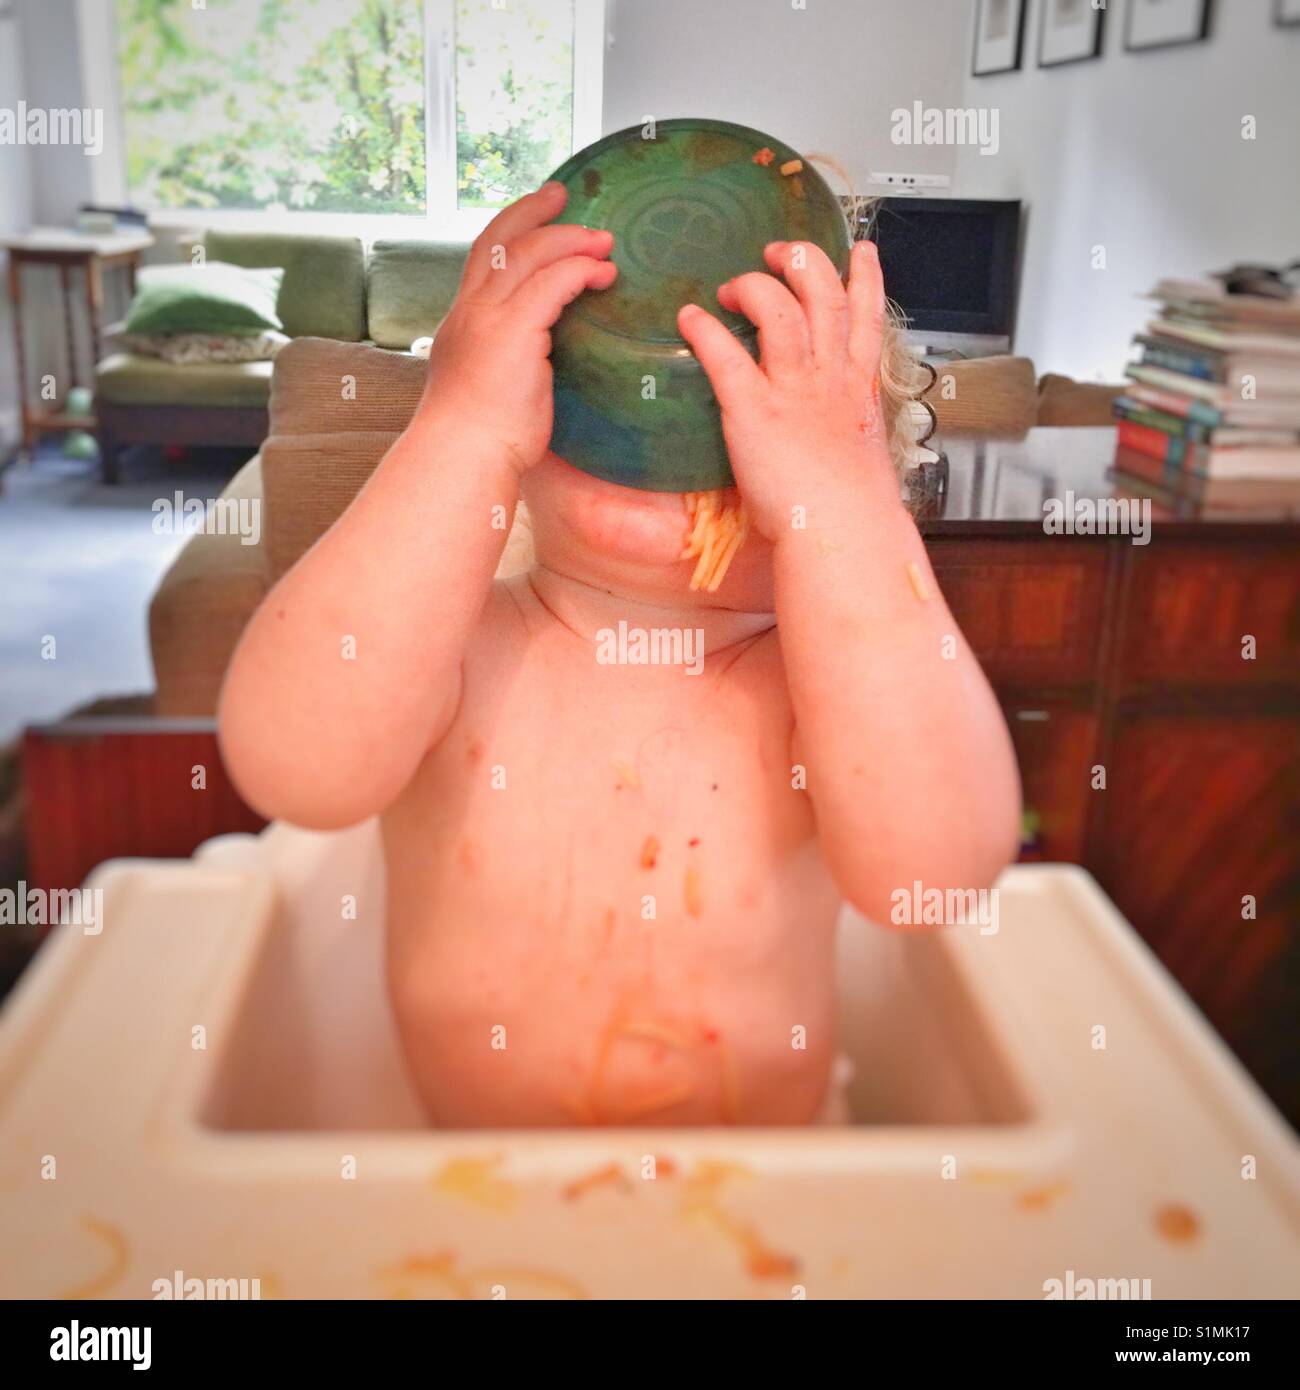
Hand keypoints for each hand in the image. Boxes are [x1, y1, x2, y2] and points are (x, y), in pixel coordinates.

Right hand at [421, 181, 617, 474]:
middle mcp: (469, 312)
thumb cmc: (482, 442)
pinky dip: (580, 270)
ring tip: (603, 241)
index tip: (536, 216)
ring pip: (528, 253)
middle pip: (498, 240)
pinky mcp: (512, 331)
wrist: (462, 458)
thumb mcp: (493, 390)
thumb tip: (541, 366)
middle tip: (566, 197)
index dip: (509, 232)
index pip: (482, 261)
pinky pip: (552, 282)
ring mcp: (487, 318)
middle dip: (533, 213)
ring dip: (569, 239)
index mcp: (462, 325)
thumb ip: (513, 365)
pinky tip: (603, 273)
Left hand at [676, 239, 893, 538]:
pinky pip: (726, 355)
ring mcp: (794, 389)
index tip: (861, 253)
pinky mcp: (755, 409)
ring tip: (731, 286)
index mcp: (857, 387)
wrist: (844, 531)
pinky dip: (706, 331)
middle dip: (801, 261)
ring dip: (753, 286)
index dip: (865, 277)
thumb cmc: (850, 509)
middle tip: (777, 254)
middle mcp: (829, 377)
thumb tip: (833, 442)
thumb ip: (846, 433)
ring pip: (780, 308)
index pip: (867, 316)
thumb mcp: (860, 456)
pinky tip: (690, 319)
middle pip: (823, 292)